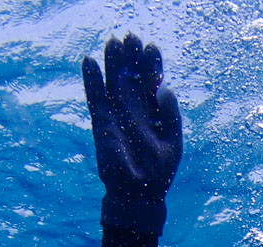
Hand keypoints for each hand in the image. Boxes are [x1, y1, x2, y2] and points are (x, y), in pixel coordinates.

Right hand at [82, 34, 182, 235]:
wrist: (138, 195)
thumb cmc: (159, 172)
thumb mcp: (173, 143)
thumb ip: (171, 116)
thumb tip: (165, 88)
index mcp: (155, 112)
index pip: (153, 81)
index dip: (152, 64)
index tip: (151, 46)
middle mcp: (135, 109)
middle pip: (132, 76)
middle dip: (132, 57)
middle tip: (131, 36)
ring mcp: (117, 115)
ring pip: (114, 82)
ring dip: (113, 62)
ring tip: (113, 41)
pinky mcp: (101, 123)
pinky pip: (95, 98)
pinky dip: (91, 80)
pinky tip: (89, 61)